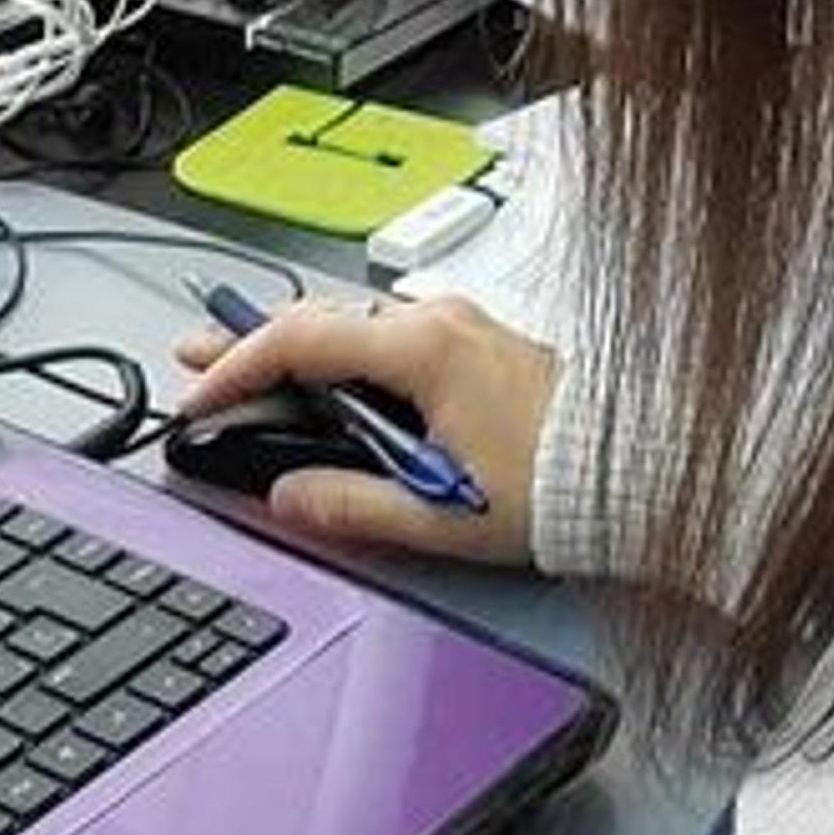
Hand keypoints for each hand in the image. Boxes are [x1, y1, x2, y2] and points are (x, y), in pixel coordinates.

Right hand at [172, 291, 556, 567]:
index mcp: (423, 349)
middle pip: (320, 321)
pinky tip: (328, 379)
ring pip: (353, 325)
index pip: (301, 339)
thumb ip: (352, 505)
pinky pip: (388, 336)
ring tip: (249, 369)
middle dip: (252, 342)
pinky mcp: (476, 344)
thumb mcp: (441, 513)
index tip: (202, 394)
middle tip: (196, 359)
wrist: (637, 469)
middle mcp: (439, 321)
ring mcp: (460, 326)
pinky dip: (343, 353)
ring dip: (297, 346)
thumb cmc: (559, 485)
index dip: (237, 364)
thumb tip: (288, 496)